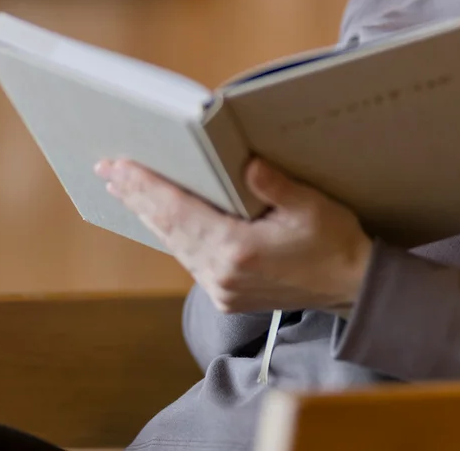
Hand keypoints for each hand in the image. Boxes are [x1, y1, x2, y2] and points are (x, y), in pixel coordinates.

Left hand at [95, 156, 372, 313]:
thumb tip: (247, 164)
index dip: (147, 187)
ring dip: (150, 215)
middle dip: (137, 197)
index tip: (120, 167)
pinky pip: (190, 259)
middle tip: (108, 170)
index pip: (180, 211)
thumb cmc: (335, 241)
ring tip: (126, 189)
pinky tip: (161, 218)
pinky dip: (172, 235)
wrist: (352, 286)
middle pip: (168, 229)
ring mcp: (222, 289)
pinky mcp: (227, 295)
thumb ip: (275, 185)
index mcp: (239, 250)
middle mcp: (222, 274)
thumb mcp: (311, 206)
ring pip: (175, 245)